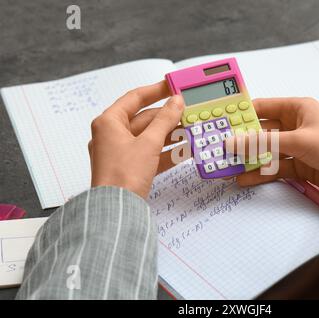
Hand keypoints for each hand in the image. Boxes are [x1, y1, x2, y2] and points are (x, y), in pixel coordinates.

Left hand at [88, 81, 183, 198]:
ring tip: (189, 130)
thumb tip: (176, 102)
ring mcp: (120, 152)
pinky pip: (149, 153)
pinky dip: (165, 151)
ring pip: (148, 137)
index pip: (135, 98)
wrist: (117, 210)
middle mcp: (112, 135)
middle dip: (167, 117)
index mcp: (109, 123)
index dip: (156, 90)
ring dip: (169, 135)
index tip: (172, 86)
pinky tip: (183, 150)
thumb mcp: (149, 143)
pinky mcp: (129, 167)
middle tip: (186, 112)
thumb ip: (165, 120)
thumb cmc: (123, 176)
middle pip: (144, 119)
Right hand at [225, 97, 318, 197]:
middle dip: (242, 141)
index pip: (263, 108)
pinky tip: (245, 178)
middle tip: (221, 148)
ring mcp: (295, 147)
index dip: (242, 114)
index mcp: (297, 109)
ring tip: (229, 166)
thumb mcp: (297, 141)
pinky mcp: (297, 165)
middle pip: (262, 132)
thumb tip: (233, 142)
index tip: (222, 122)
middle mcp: (294, 125)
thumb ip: (263, 143)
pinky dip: (260, 173)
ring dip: (249, 159)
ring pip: (266, 151)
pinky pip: (274, 167)